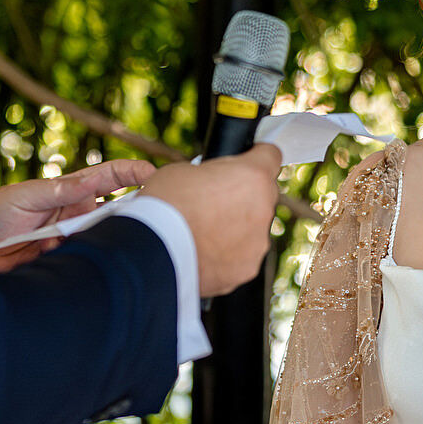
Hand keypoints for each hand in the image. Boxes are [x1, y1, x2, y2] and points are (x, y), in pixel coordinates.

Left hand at [0, 158, 155, 273]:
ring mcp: (71, 236)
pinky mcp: (64, 259)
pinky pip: (88, 258)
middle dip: (138, 210)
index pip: (109, 177)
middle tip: (159, 214)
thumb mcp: (23, 197)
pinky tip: (107, 262)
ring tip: (136, 239)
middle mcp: (76, 212)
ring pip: (106, 236)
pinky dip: (97, 259)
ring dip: (118, 237)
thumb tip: (88, 183)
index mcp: (68, 190)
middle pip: (117, 209)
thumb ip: (55, 192)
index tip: (156, 175)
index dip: (133, 174)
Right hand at [138, 143, 281, 296]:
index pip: (271, 155)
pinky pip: (242, 254)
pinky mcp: (247, 268)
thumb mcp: (183, 171)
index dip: (256, 155)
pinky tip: (203, 250)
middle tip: (213, 200)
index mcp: (252, 177)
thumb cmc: (164, 205)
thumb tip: (213, 181)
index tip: (249, 159)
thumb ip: (210, 174)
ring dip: (237, 225)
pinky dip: (228, 252)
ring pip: (253, 227)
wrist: (152, 252)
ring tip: (204, 230)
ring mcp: (257, 242)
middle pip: (263, 195)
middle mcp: (263, 209)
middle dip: (244, 195)